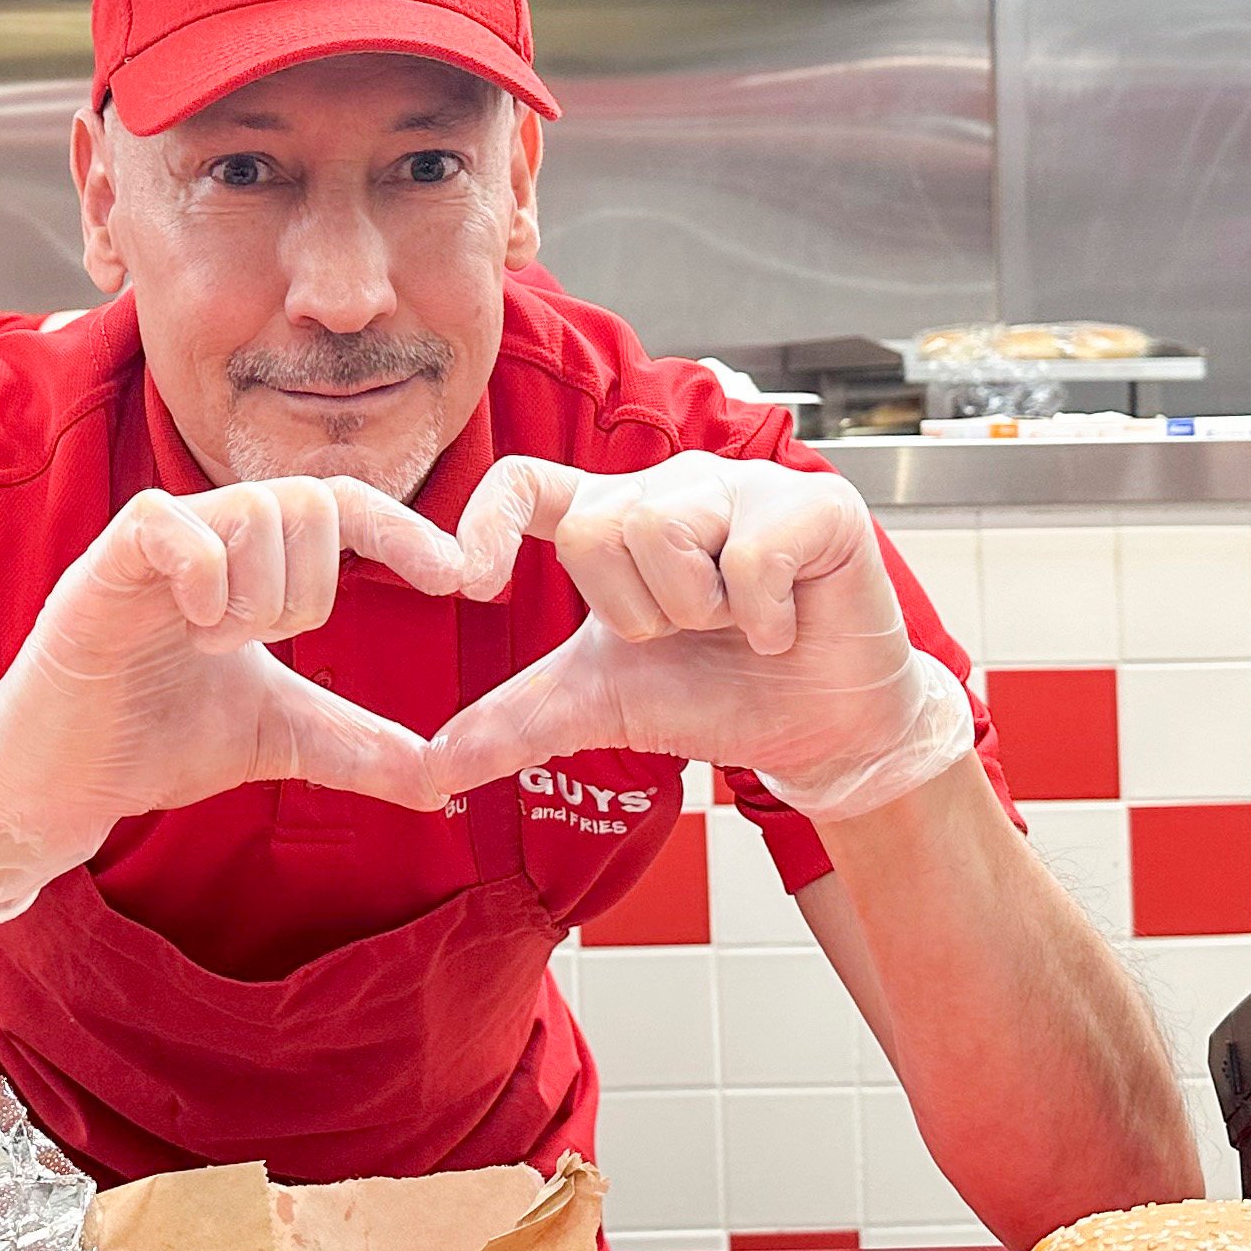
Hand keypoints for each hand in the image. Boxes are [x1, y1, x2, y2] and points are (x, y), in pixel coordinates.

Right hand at [0, 477, 467, 926]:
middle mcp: (204, 538)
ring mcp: (152, 550)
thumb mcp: (277, 739)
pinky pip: (166, 523)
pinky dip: (202, 571)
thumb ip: (352, 745)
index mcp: (247, 564)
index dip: (405, 531)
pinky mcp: (100, 571)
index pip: (340, 510)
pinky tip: (197, 625)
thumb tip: (442, 781)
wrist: (57, 788)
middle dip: (313, 587)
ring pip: (253, 512)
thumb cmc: (153, 743)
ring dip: (258, 595)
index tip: (460, 577)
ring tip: (215, 645)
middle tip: (263, 644)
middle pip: (309, 501)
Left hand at [427, 452, 974, 824]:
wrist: (823, 731)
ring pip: (665, 532)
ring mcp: (745, 486)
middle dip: (636, 612)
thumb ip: (516, 724)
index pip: (523, 482)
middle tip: (687, 632)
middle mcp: (671, 488)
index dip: (483, 518)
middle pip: (593, 526)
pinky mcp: (815, 503)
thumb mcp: (601, 706)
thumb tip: (428, 768)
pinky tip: (783, 627)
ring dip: (699, 612)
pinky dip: (763, 618)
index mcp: (612, 521)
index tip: (468, 582)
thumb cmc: (718, 694)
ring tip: (736, 625)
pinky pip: (751, 555)